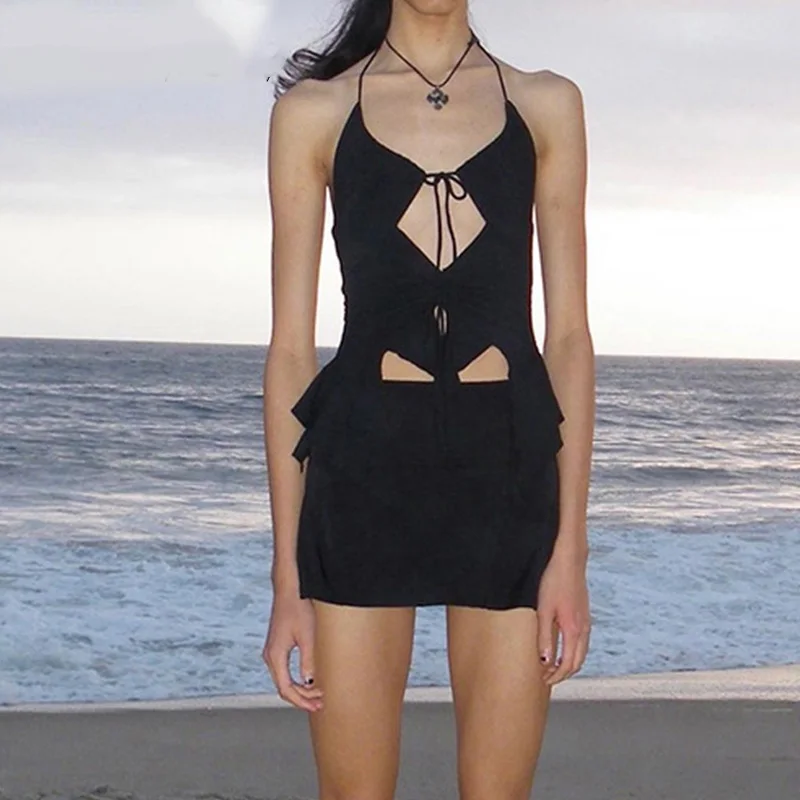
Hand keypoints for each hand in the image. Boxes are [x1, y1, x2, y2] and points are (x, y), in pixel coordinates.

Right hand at [262, 589, 323, 710]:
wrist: (290, 589)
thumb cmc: (298, 607)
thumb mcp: (308, 636)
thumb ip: (309, 661)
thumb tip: (310, 682)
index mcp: (275, 656)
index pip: (286, 689)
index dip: (302, 701)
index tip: (317, 706)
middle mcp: (270, 656)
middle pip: (283, 687)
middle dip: (302, 698)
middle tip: (321, 703)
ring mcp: (273, 651)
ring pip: (284, 679)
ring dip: (300, 688)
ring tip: (318, 694)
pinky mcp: (278, 645)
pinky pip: (285, 670)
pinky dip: (297, 678)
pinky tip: (310, 678)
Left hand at [536, 544, 590, 685]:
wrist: (569, 559)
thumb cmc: (554, 580)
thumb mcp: (543, 610)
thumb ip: (545, 637)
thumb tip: (545, 661)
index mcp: (573, 630)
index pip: (567, 664)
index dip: (556, 676)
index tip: (543, 680)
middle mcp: (583, 628)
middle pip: (577, 662)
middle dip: (563, 674)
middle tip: (547, 678)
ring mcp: (586, 621)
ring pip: (581, 652)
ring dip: (569, 663)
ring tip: (552, 666)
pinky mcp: (584, 614)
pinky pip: (581, 641)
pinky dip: (573, 651)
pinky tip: (562, 647)